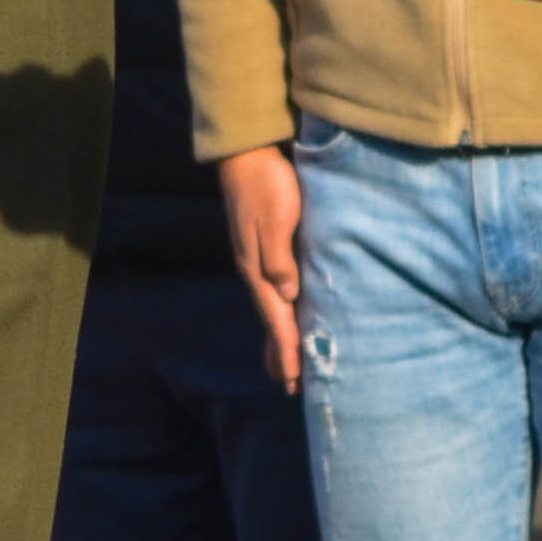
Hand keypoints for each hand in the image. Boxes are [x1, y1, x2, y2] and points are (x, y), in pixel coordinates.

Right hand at [218, 146, 304, 389]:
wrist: (246, 153)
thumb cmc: (267, 183)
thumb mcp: (276, 218)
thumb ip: (280, 258)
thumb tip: (288, 294)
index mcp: (259, 267)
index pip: (276, 318)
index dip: (286, 350)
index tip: (295, 381)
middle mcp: (257, 270)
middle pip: (271, 320)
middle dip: (281, 354)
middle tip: (292, 387)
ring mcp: (259, 260)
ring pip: (272, 309)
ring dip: (279, 337)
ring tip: (285, 365)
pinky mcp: (265, 248)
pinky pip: (275, 291)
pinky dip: (280, 313)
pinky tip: (285, 315)